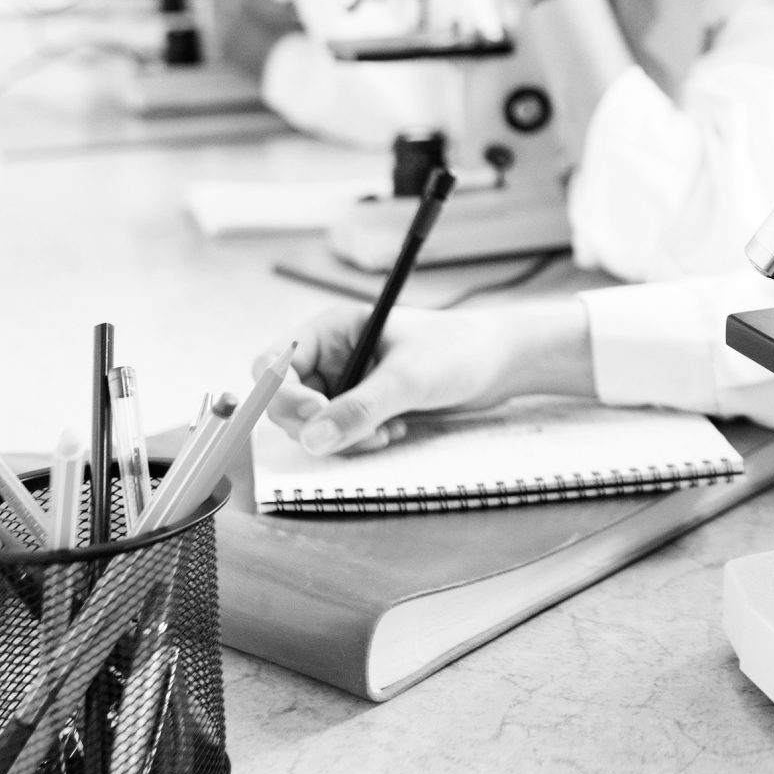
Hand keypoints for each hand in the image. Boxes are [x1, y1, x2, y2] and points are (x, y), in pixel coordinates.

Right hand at [260, 296, 592, 455]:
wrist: (501, 364)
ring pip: (313, 428)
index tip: (316, 415)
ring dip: (342, 439)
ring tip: (386, 432)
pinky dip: (359, 442)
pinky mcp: (365, 408)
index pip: (273, 364)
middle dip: (316, 426)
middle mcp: (332, 356)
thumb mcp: (408, 378)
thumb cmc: (459, 350)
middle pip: (286, 403)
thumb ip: (360, 408)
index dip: (280, 394)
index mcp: (331, 330)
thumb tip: (312, 439)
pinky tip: (394, 432)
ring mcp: (347, 384)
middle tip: (360, 434)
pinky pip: (340, 437)